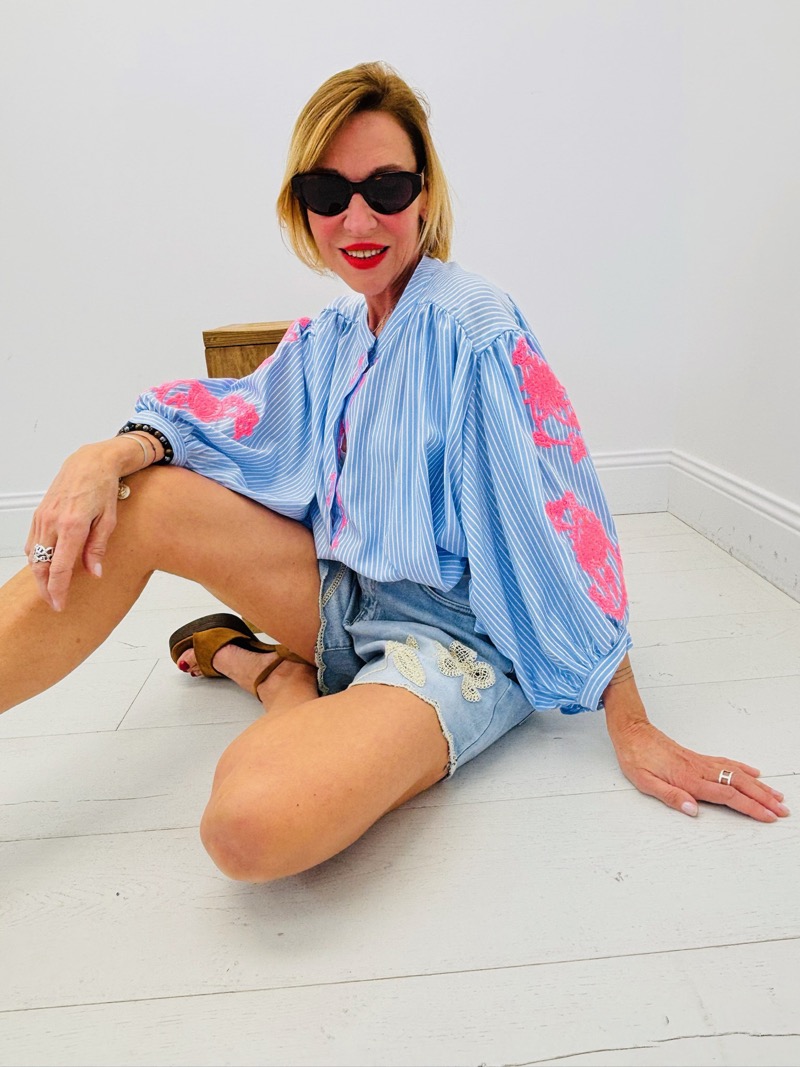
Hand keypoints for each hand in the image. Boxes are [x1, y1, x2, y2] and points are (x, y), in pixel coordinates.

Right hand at [25, 440, 132, 611]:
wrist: (90, 462)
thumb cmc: (103, 488)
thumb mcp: (109, 520)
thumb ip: (98, 548)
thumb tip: (94, 573)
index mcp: (72, 526)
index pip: (60, 568)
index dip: (58, 590)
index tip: (60, 605)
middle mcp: (53, 522)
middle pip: (41, 566)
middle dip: (46, 588)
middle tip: (55, 603)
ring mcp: (42, 518)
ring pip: (33, 556)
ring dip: (40, 575)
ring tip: (51, 588)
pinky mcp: (39, 514)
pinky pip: (32, 542)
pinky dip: (36, 558)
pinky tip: (45, 566)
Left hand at [609, 718, 788, 822]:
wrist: (631, 731)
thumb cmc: (635, 757)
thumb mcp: (644, 781)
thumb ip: (670, 796)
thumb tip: (692, 810)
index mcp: (688, 779)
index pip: (727, 796)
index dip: (750, 807)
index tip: (768, 816)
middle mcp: (699, 769)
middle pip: (739, 785)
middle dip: (763, 799)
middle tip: (782, 811)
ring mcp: (700, 762)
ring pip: (737, 774)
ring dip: (759, 786)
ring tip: (777, 796)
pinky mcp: (698, 757)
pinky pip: (727, 763)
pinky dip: (744, 769)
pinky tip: (754, 774)